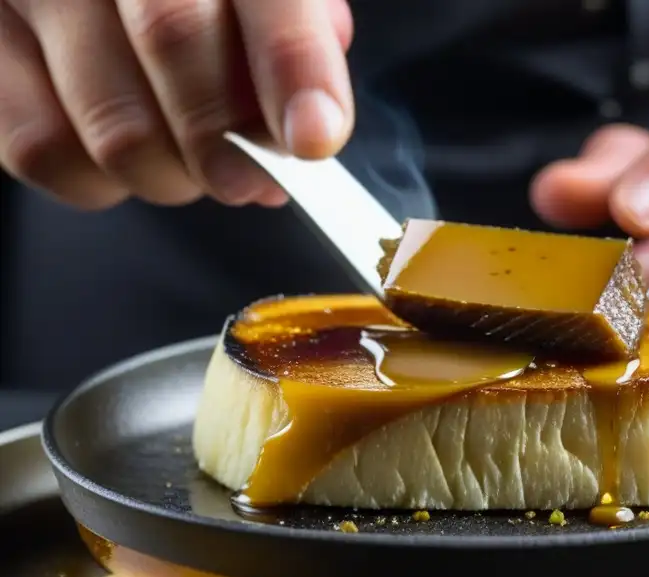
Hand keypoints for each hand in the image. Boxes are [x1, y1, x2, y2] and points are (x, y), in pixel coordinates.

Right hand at [0, 0, 353, 208]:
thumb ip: (293, 29)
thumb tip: (313, 117)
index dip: (294, 66)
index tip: (315, 136)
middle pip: (175, 43)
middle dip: (231, 141)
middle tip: (251, 176)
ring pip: (112, 123)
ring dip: (171, 177)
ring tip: (188, 167)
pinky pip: (41, 148)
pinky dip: (98, 183)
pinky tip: (121, 160)